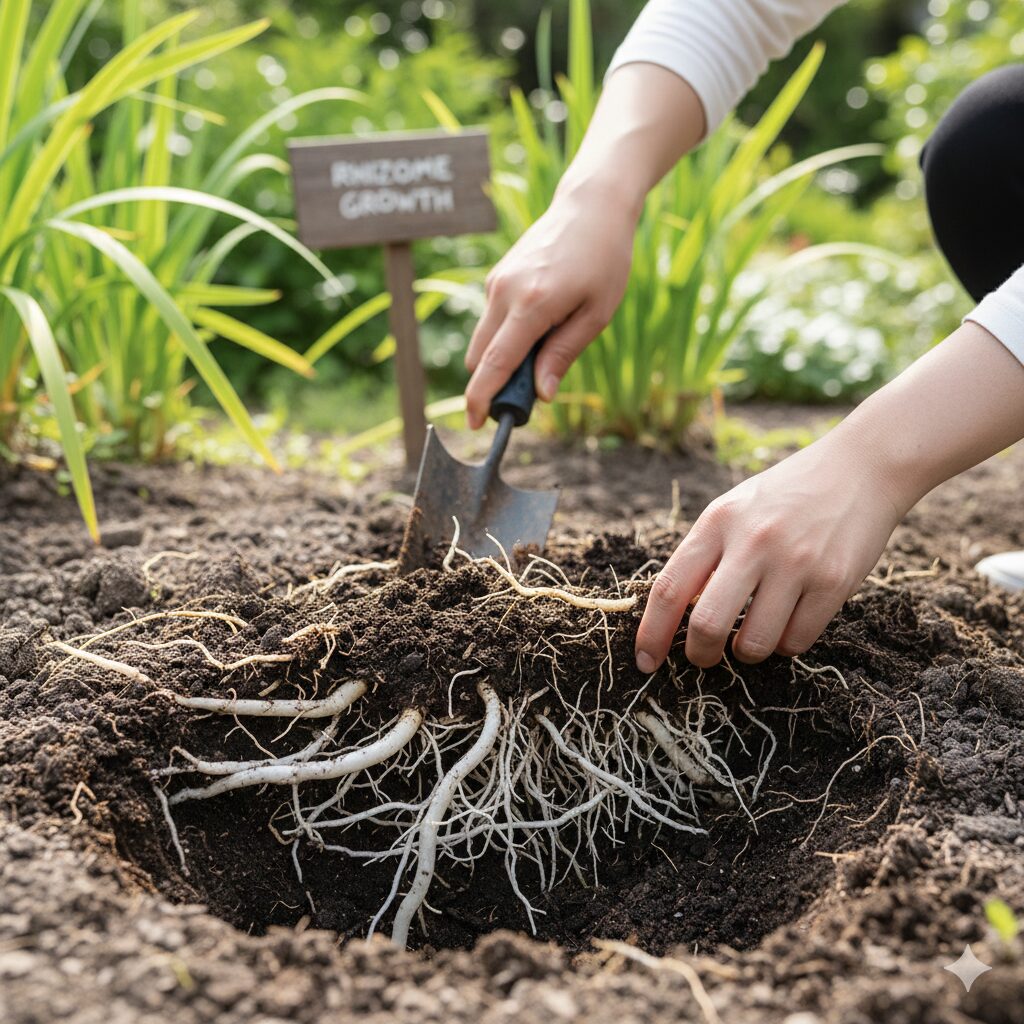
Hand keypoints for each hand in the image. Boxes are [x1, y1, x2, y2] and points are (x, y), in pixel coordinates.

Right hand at [464, 181, 636, 428]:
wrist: (591, 206)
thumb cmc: (604, 260)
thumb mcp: (596, 314)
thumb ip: (563, 354)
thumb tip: (542, 394)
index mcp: (532, 304)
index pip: (494, 363)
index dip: (481, 399)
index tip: (475, 424)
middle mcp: (504, 292)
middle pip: (479, 358)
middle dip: (495, 383)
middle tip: (532, 392)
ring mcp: (496, 282)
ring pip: (482, 341)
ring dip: (501, 359)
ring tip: (543, 353)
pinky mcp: (496, 277)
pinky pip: (492, 321)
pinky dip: (505, 337)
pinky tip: (541, 324)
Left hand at [635, 432, 905, 670]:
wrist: (859, 468)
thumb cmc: (784, 497)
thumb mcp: (732, 510)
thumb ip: (704, 555)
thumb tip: (672, 614)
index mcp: (717, 523)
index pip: (669, 588)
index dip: (651, 633)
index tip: (644, 662)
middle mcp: (752, 542)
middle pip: (707, 625)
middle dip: (700, 654)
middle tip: (704, 657)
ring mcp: (795, 563)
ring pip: (754, 643)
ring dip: (747, 651)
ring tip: (753, 634)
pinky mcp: (833, 582)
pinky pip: (795, 641)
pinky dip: (785, 644)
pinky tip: (788, 621)